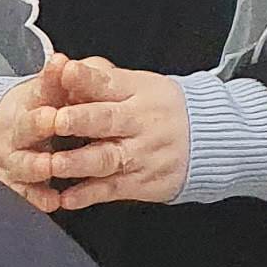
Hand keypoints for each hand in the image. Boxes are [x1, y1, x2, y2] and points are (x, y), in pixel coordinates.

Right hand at [0, 65, 69, 214]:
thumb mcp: (54, 90)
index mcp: (32, 103)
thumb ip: (69, 77)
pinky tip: (52, 201)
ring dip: (36, 164)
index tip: (60, 69)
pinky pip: (25, 195)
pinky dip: (37, 198)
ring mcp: (15, 160)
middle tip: (52, 119)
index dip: (49, 80)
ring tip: (48, 165)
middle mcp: (19, 132)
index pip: (40, 87)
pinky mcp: (15, 186)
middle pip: (26, 126)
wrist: (3, 137)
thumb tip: (67, 63)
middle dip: (37, 123)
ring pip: (23, 163)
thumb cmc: (41, 110)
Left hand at [31, 57, 190, 208]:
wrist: (210, 139)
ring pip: (107, 158)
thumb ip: (100, 78)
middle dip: (82, 120)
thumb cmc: (159, 109)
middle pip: (108, 120)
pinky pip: (111, 190)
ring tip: (56, 163)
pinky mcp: (140, 182)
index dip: (87, 78)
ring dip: (79, 162)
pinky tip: (67, 198)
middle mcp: (139, 122)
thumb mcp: (138, 85)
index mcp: (136, 91)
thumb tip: (62, 69)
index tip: (66, 72)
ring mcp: (140, 154)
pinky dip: (87, 195)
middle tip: (57, 120)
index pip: (109, 82)